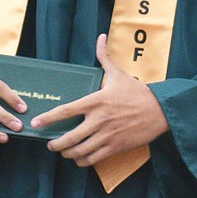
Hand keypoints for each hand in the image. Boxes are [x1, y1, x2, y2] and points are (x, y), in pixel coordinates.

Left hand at [34, 34, 168, 166]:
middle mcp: (99, 120)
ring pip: (79, 151)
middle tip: (50, 144)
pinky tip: (80, 158)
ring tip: (64, 152)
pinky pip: (93, 159)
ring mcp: (107, 135)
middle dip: (55, 144)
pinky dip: (83, 161)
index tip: (36, 123)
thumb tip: (101, 37)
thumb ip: (105, 57)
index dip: (48, 118)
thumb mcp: (119, 73)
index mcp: (96, 101)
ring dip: (68, 154)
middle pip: (69, 138)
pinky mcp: (115, 147)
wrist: (160, 110)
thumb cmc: (138, 92)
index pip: (66, 111)